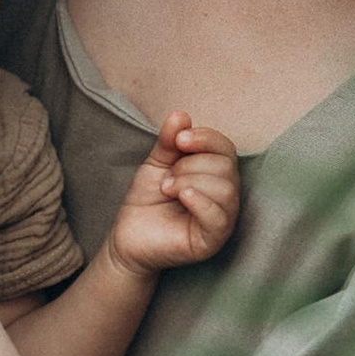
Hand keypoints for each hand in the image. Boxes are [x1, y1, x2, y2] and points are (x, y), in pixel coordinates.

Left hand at [108, 112, 241, 276]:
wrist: (128, 236)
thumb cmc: (147, 201)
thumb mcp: (157, 164)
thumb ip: (169, 141)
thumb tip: (181, 115)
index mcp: (216, 174)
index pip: (226, 148)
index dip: (205, 138)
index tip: (178, 140)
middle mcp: (225, 195)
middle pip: (226, 166)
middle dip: (191, 164)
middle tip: (167, 177)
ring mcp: (222, 219)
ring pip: (226, 189)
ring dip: (190, 181)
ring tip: (167, 188)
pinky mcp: (212, 241)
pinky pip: (219, 218)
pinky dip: (201, 201)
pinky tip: (182, 196)